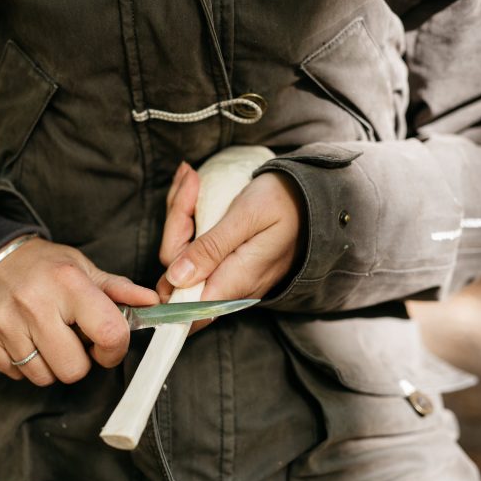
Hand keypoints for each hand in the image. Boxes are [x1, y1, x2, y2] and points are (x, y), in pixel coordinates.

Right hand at [0, 238, 158, 385]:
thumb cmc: (40, 266)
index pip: (109, 333)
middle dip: (79, 361)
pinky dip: (23, 363)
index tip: (107, 345)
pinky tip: (23, 338)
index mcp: (68, 283)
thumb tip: (152, 302)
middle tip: (72, 340)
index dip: (114, 349)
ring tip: (45, 337)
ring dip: (50, 364)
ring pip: (43, 377)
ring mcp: (3, 323)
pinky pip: (15, 374)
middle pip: (73, 369)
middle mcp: (34, 303)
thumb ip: (117, 289)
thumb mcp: (80, 268)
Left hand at [157, 162, 304, 330]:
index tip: (167, 232)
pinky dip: (189, 214)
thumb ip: (212, 248)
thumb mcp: (247, 218)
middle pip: (177, 270)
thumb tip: (176, 278)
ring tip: (191, 176)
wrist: (316, 198)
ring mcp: (227, 275)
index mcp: (234, 281)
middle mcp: (229, 286)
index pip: (183, 305)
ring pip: (183, 254)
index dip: (164, 283)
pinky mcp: (226, 261)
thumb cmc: (286, 204)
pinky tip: (194, 187)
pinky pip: (197, 245)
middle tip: (189, 180)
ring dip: (181, 211)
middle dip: (175, 220)